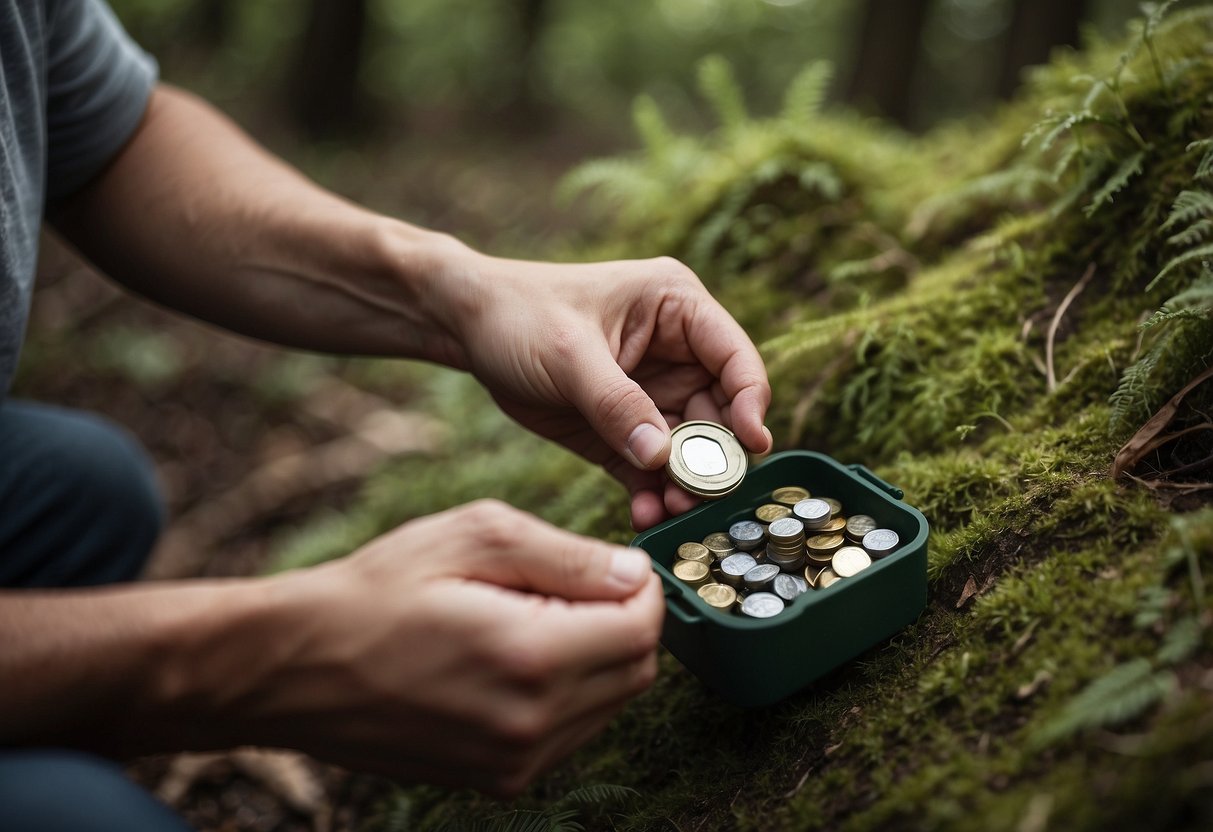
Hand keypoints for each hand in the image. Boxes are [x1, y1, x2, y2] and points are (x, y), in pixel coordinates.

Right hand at [227, 501, 662, 796]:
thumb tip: (634, 574)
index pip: (641, 628)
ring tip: (533, 618)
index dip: (642, 588)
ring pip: (608, 704)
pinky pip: (570, 733)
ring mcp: (515, 762)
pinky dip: (568, 692)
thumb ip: (567, 556)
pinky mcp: (498, 781)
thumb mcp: (473, 537)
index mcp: (531, 657)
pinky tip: (517, 658)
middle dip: (625, 622)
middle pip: (636, 671)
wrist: (296, 668)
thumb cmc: (378, 590)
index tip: (616, 564)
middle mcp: (531, 723)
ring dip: (598, 658)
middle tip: (576, 585)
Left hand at [443, 251, 771, 529]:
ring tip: (671, 511)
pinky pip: (649, 469)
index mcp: (676, 308)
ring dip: (683, 483)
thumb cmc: (521, 315)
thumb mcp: (569, 355)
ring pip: (687, 449)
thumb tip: (664, 457)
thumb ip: (618, 405)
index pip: (735, 357)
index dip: (751, 400)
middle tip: (699, 494)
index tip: (751, 444)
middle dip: (713, 457)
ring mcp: (651, 395)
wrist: (467, 329)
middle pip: (719, 413)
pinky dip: (650, 492)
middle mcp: (676, 353)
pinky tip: (645, 514)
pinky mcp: (622, 431)